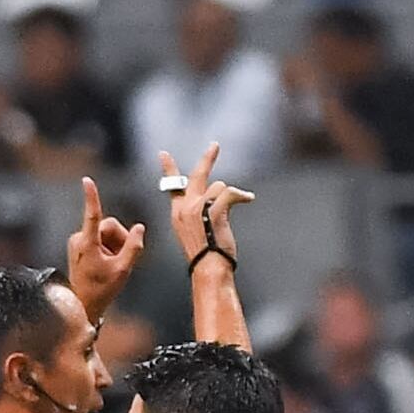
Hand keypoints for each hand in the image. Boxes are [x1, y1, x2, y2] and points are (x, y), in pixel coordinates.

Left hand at [61, 176, 142, 310]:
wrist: (84, 303)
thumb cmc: (102, 288)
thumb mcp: (123, 269)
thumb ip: (134, 247)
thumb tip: (140, 228)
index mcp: (88, 243)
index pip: (92, 215)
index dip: (92, 196)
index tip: (87, 180)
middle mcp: (80, 239)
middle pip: (108, 225)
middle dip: (120, 238)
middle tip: (124, 257)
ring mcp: (78, 241)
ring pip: (105, 232)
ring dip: (115, 245)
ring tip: (114, 263)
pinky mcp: (79, 245)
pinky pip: (100, 238)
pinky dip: (108, 248)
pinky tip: (108, 263)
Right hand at [163, 142, 253, 263]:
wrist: (208, 267)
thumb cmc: (206, 254)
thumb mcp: (196, 230)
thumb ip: (200, 211)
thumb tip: (217, 191)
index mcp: (178, 212)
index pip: (172, 185)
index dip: (169, 169)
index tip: (164, 154)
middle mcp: (185, 207)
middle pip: (197, 175)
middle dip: (207, 159)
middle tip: (215, 145)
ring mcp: (198, 208)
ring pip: (219, 186)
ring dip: (230, 196)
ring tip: (231, 213)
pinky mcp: (213, 211)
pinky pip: (230, 193)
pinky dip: (242, 195)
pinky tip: (249, 198)